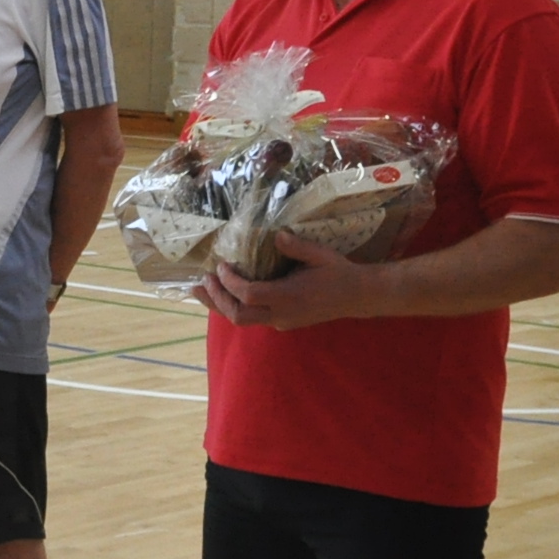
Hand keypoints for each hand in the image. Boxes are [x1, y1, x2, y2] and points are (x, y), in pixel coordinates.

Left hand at [198, 232, 369, 330]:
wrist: (357, 297)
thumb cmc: (339, 272)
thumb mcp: (320, 255)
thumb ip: (296, 247)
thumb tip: (276, 235)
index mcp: (289, 297)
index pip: (249, 294)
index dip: (230, 282)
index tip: (221, 265)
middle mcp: (282, 314)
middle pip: (238, 315)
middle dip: (216, 298)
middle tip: (203, 280)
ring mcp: (281, 321)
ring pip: (242, 320)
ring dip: (219, 305)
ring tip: (200, 290)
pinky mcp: (282, 323)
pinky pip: (251, 318)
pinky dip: (233, 306)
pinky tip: (223, 294)